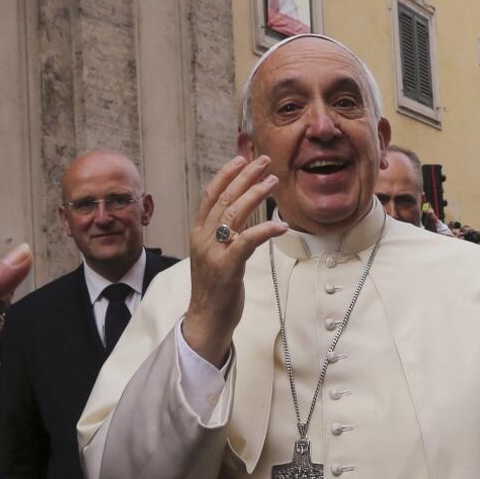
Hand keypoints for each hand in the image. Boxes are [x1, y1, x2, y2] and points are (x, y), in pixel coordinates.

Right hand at [182, 155, 287, 366]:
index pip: (210, 196)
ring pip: (234, 214)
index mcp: (198, 233)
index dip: (226, 175)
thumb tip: (241, 214)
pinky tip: (281, 225)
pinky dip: (265, 230)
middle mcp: (203, 239)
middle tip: (264, 162)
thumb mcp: (214, 255)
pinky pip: (247, 241)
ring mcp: (213, 253)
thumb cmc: (214, 288)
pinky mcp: (227, 268)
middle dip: (245, 176)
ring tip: (273, 182)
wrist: (206, 319)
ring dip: (255, 194)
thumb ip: (224, 234)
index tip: (242, 159)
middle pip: (224, 199)